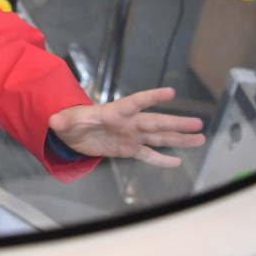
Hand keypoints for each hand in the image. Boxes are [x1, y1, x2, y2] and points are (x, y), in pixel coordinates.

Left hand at [48, 87, 204, 167]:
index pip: (135, 102)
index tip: (170, 92)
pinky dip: (161, 159)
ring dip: (178, 138)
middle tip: (198, 122)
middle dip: (176, 122)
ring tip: (200, 138)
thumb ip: (63, 121)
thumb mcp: (64, 121)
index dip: (151, 97)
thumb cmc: (70, 121)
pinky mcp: (128, 149)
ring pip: (159, 137)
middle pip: (155, 122)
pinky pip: (148, 155)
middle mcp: (127, 123)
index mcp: (114, 112)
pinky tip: (177, 162)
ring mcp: (130, 136)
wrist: (71, 133)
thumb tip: (54, 120)